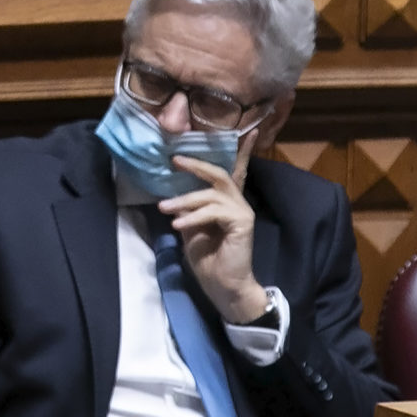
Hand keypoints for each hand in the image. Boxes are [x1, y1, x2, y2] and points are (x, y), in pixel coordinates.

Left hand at [159, 154, 267, 323]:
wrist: (223, 286)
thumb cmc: (208, 259)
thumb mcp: (190, 229)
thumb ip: (187, 210)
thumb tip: (171, 194)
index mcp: (226, 202)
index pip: (235, 170)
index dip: (243, 150)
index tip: (252, 130)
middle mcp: (237, 202)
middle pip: (219, 174)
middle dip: (196, 165)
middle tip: (175, 160)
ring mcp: (241, 212)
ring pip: (211, 193)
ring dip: (184, 199)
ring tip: (163, 208)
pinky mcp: (242, 223)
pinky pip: (214, 211)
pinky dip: (193, 216)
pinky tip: (178, 225)